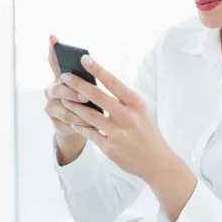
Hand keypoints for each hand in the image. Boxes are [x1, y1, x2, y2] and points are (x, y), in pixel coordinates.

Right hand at [44, 35, 96, 138]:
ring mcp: (51, 104)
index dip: (53, 50)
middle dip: (71, 90)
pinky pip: (65, 119)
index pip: (55, 61)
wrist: (82, 127)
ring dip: (75, 106)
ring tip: (88, 109)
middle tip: (84, 95)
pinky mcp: (54, 119)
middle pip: (57, 86)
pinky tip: (89, 123)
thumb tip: (92, 70)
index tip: (53, 37)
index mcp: (62, 77)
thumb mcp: (90, 90)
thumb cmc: (89, 103)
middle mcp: (53, 88)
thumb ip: (87, 81)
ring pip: (60, 103)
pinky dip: (78, 120)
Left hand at [59, 54, 173, 179]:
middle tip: (64, 76)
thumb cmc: (147, 133)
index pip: (113, 82)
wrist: (157, 162)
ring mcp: (119, 134)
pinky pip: (89, 133)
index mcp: (137, 104)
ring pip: (89, 115)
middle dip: (77, 84)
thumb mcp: (141, 112)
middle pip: (97, 96)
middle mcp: (128, 117)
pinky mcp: (110, 148)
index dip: (97, 69)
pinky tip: (72, 119)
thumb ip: (124, 100)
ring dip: (73, 105)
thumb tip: (99, 84)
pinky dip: (78, 125)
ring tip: (64, 98)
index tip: (84, 58)